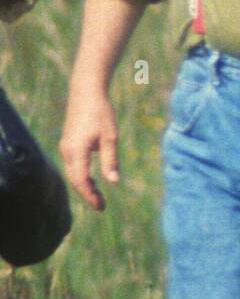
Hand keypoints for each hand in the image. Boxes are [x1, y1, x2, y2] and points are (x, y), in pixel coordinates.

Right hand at [59, 91, 119, 210]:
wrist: (86, 92)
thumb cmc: (101, 112)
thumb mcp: (110, 137)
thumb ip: (110, 161)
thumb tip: (114, 182)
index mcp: (76, 151)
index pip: (81, 180)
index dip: (90, 196)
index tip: (101, 207)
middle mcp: (67, 151)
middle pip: (75, 180)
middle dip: (87, 194)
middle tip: (102, 206)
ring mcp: (66, 147)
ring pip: (73, 173)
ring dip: (84, 186)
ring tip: (99, 196)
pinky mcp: (68, 144)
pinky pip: (73, 166)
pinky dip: (82, 176)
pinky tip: (93, 180)